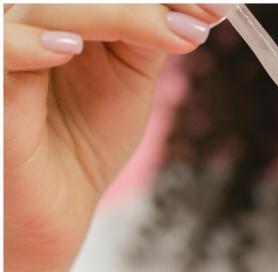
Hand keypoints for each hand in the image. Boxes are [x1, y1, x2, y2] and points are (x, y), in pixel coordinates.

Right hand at [4, 4, 226, 271]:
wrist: (56, 208)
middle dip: (149, 1)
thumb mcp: (130, 77)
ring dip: (119, 15)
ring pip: (50, 9)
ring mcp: (7, 48)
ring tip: (175, 35)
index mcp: (66, 13)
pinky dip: (29, 43)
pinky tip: (68, 49)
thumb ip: (149, 33)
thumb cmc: (85, 141)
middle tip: (209, 12)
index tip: (220, 7)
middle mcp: (30, 21)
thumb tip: (200, 7)